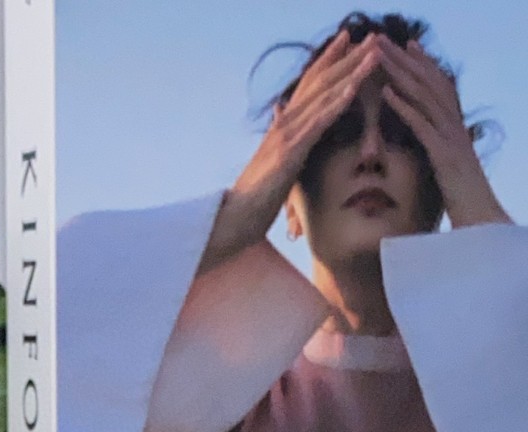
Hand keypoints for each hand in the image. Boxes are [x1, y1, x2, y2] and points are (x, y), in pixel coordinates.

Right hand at [203, 30, 381, 268]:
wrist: (236, 217)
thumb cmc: (255, 195)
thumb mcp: (272, 158)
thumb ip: (280, 133)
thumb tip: (279, 110)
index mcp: (284, 124)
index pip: (309, 83)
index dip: (329, 59)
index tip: (349, 39)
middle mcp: (285, 122)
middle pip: (320, 81)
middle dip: (348, 57)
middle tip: (373, 36)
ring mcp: (286, 135)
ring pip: (323, 96)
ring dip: (351, 73)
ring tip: (374, 54)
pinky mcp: (290, 152)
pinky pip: (318, 123)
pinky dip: (337, 104)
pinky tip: (354, 88)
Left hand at [377, 37, 510, 227]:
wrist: (482, 228)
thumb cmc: (464, 208)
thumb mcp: (448, 176)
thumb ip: (439, 158)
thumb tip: (429, 152)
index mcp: (455, 131)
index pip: (438, 89)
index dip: (422, 66)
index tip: (404, 46)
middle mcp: (455, 128)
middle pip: (429, 84)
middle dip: (404, 60)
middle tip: (381, 39)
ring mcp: (451, 140)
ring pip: (425, 97)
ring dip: (400, 74)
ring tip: (377, 56)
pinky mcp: (445, 156)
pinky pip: (423, 126)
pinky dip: (405, 107)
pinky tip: (387, 93)